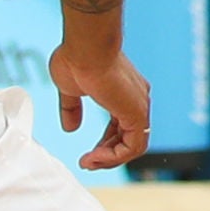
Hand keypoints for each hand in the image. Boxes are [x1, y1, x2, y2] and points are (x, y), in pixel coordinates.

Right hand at [51, 38, 153, 170]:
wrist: (86, 47)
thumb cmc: (77, 58)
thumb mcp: (70, 89)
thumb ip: (72, 108)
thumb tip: (71, 128)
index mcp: (124, 91)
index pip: (121, 126)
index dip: (106, 143)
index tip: (88, 153)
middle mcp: (136, 99)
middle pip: (128, 138)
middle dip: (107, 154)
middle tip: (87, 161)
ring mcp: (139, 106)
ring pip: (133, 146)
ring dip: (109, 159)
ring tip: (88, 163)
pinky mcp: (137, 113)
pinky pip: (132, 147)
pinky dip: (114, 157)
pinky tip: (94, 157)